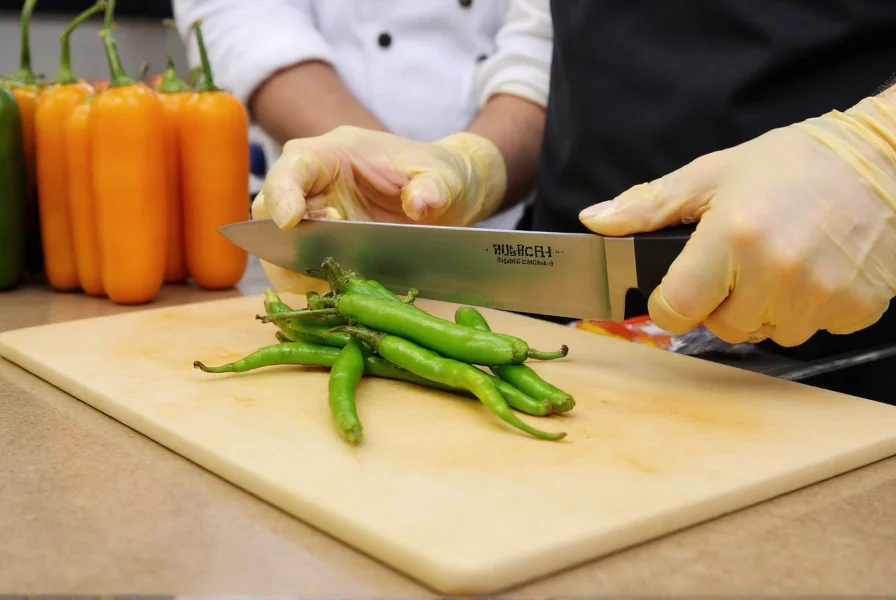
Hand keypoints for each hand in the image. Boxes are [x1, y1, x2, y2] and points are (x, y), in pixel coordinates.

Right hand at [251, 126, 506, 293]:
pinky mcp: (322, 251)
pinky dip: (314, 286)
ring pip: (279, 250)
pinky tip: (340, 292)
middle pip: (269, 211)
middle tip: (326, 256)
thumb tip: (419, 205)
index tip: (289, 222)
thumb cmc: (438, 175)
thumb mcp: (444, 176)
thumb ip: (433, 187)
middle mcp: (312, 187)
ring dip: (298, 271)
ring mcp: (313, 221)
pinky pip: (301, 272)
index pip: (293, 168)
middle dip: (288, 240)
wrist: (443, 198)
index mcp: (333, 154)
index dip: (283, 194)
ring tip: (335, 280)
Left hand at [579, 96, 895, 346]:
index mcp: (732, 237)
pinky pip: (813, 331)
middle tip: (741, 261)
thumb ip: (649, 204)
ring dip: (766, 310)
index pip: (675, 309)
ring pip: (767, 335)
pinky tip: (814, 271)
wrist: (883, 160)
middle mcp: (776, 271)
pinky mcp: (857, 308)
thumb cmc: (793, 164)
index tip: (683, 286)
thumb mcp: (712, 174)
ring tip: (780, 262)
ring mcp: (821, 294)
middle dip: (721, 303)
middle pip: (721, 327)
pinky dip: (808, 310)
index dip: (671, 302)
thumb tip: (594, 220)